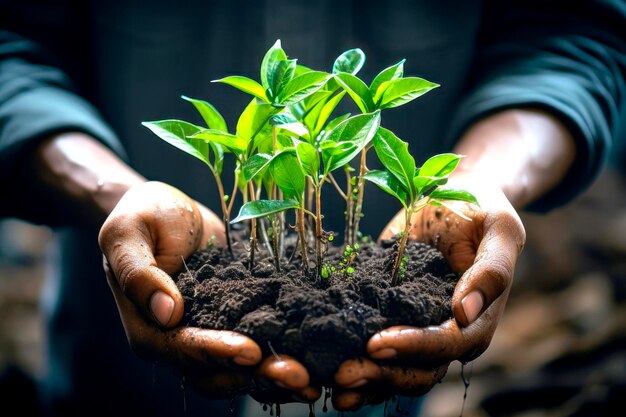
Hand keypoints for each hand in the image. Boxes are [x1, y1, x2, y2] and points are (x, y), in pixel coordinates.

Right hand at [99, 181, 317, 400]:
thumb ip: (139, 273)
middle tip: (297, 375)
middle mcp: (179, 341)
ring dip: (274, 377)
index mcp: (149, 327)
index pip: (181, 349)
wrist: (167, 210)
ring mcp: (209, 334)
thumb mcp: (128, 233)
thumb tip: (167, 312)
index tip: (250, 352)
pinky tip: (313, 359)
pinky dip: (281, 356)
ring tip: (312, 380)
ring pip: (240, 370)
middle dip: (256, 375)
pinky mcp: (235, 320)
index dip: (215, 353)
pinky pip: (257, 346)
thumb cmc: (143, 217)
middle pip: (215, 372)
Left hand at [332, 178, 525, 409]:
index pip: (446, 346)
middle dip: (382, 373)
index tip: (377, 343)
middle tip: (344, 372)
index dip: (413, 348)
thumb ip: (491, 270)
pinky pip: (374, 349)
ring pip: (394, 369)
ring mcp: (415, 329)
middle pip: (418, 370)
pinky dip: (355, 361)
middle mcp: (446, 333)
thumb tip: (464, 312)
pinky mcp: (388, 315)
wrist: (453, 195)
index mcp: (476, 320)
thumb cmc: (481, 211)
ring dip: (365, 378)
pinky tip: (325, 370)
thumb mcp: (498, 229)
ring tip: (333, 380)